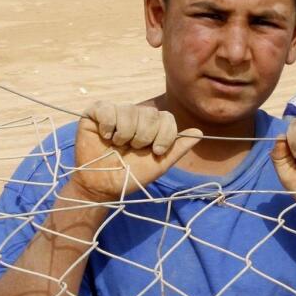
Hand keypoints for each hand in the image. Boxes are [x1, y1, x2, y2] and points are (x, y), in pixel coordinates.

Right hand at [71, 102, 201, 200]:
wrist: (102, 187)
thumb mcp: (159, 165)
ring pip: (130, 111)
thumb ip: (177, 149)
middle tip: (132, 150)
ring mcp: (116, 112)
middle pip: (150, 113)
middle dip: (144, 137)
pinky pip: (107, 109)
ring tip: (117, 146)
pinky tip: (105, 137)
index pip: (166, 117)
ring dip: (125, 134)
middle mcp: (136, 115)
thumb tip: (199, 133)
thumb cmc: (130, 176)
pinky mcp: (95, 113)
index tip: (155, 152)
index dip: (164, 135)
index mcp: (152, 126)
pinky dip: (108, 126)